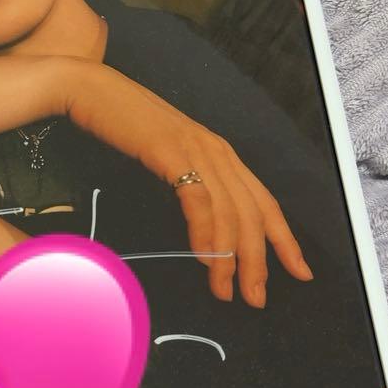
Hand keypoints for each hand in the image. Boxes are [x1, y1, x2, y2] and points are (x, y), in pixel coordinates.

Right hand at [60, 59, 313, 307]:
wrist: (88, 89)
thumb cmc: (120, 124)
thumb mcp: (164, 156)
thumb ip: (186, 181)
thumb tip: (199, 227)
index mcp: (219, 152)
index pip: (265, 201)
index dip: (285, 239)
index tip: (299, 272)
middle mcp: (216, 150)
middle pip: (252, 213)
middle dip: (260, 261)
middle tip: (256, 298)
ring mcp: (195, 148)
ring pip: (229, 212)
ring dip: (231, 258)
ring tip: (225, 290)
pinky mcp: (170, 151)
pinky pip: (199, 200)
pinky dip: (206, 233)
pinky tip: (205, 258)